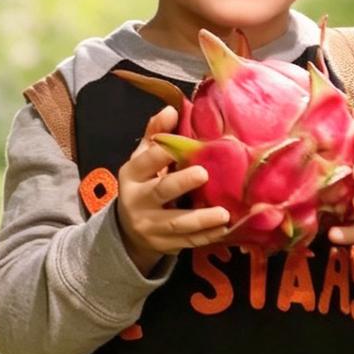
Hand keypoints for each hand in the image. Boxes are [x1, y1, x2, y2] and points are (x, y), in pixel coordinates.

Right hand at [114, 105, 231, 273]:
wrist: (129, 230)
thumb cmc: (143, 184)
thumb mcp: (142, 160)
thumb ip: (155, 135)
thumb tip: (171, 109)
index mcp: (132, 175)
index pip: (145, 162)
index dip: (161, 154)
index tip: (180, 146)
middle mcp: (138, 201)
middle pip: (160, 192)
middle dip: (180, 183)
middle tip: (203, 174)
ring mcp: (150, 226)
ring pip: (176, 223)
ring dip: (200, 219)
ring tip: (223, 214)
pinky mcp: (164, 245)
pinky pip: (188, 241)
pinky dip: (207, 236)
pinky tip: (225, 229)